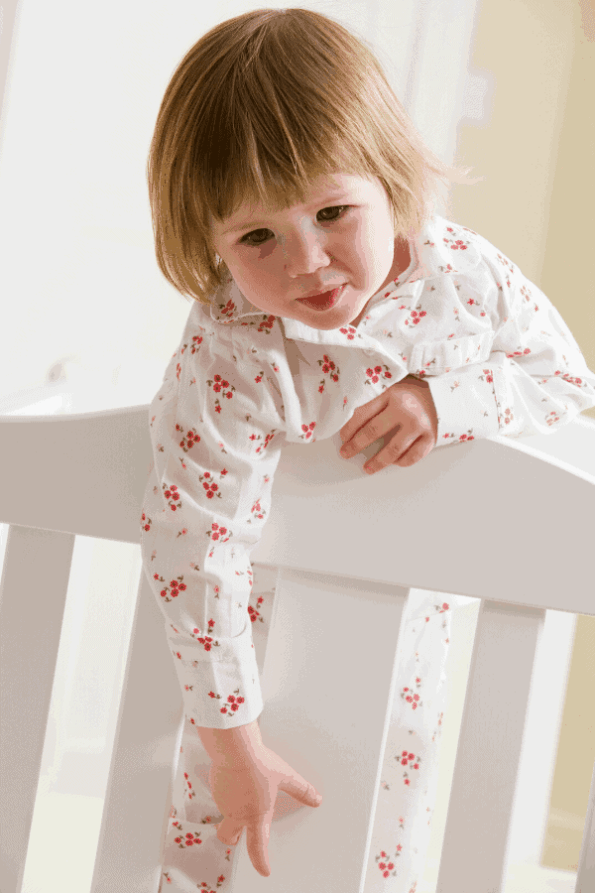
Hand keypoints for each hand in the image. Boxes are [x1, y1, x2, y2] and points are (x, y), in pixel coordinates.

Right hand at [210, 744, 321, 876]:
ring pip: (225, 814)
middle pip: (229, 837)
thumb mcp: (286, 776)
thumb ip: (301, 790)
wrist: (235, 748)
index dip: (261, 862)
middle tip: (239, 837)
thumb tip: (316, 799)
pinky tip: (236, 778)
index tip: (265, 870)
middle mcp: (237, 813)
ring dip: (232, 812)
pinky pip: (221, 796)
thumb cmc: (259, 763)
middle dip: (233, 840)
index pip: (257, 848)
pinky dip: (228, 794)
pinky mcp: (216, 787)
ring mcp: (224, 801)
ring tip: (244, 792)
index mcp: (255, 815)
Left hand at [339, 375, 437, 473]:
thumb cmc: (417, 388)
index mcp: (391, 394)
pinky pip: (414, 456)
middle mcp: (404, 410)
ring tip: (367, 468)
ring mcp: (419, 425)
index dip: (349, 428)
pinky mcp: (432, 437)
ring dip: (378, 461)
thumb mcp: (394, 385)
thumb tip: (350, 414)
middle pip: (372, 432)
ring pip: (393, 450)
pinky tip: (394, 462)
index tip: (342, 437)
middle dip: (355, 445)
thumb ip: (377, 398)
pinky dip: (402, 461)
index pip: (362, 413)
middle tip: (346, 453)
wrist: (448, 390)